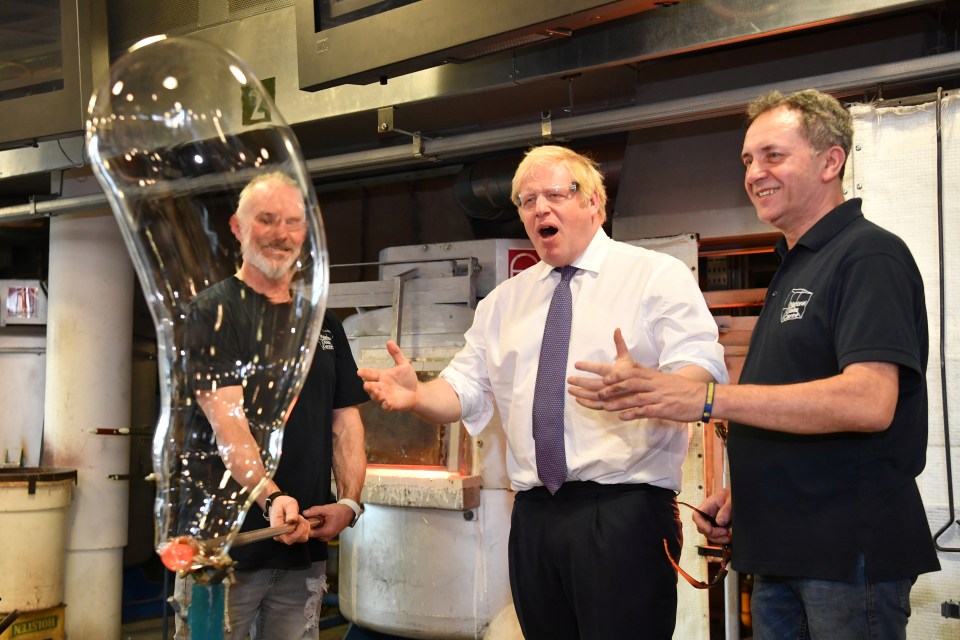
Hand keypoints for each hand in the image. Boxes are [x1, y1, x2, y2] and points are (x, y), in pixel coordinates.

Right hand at [269, 495, 310, 544]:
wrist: (279, 505)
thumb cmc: (283, 504)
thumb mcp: (288, 504)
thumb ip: (291, 512)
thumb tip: (291, 520)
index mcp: (277, 529)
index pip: (288, 539)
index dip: (297, 532)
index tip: (299, 520)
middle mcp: (281, 536)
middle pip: (297, 539)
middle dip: (303, 527)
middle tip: (299, 517)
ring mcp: (286, 537)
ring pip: (302, 538)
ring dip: (304, 527)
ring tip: (299, 518)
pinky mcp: (292, 536)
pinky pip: (303, 536)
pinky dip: (305, 528)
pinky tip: (300, 521)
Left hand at [302, 503, 354, 540]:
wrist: (348, 513)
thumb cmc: (340, 511)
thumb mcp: (326, 509)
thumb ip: (315, 511)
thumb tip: (304, 513)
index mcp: (327, 531)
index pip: (310, 533)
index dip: (306, 527)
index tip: (304, 520)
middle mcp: (326, 537)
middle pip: (311, 534)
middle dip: (310, 526)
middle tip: (312, 518)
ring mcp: (327, 537)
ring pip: (314, 534)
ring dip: (314, 527)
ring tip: (318, 519)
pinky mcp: (327, 536)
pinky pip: (318, 533)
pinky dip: (317, 528)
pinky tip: (320, 522)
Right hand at [357, 341, 419, 411]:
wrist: (416, 392)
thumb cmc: (407, 378)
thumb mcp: (403, 364)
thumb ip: (396, 354)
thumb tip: (389, 341)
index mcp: (382, 376)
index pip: (371, 373)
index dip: (365, 372)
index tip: (359, 372)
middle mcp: (381, 386)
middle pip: (370, 386)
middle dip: (368, 386)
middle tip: (366, 385)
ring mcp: (385, 396)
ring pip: (375, 396)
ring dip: (375, 395)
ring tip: (376, 392)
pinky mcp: (391, 404)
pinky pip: (386, 406)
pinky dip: (386, 405)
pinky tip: (387, 403)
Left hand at [568, 328, 706, 421]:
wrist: (701, 397)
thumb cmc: (677, 389)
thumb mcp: (659, 379)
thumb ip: (643, 376)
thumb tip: (626, 373)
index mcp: (650, 376)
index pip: (628, 372)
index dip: (613, 374)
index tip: (599, 376)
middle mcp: (652, 384)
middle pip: (628, 383)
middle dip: (610, 387)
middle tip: (598, 391)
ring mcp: (657, 397)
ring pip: (634, 398)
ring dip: (618, 402)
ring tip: (604, 406)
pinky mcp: (663, 409)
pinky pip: (645, 411)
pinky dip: (633, 413)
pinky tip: (622, 417)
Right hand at [693, 489, 731, 544]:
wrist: (739, 497)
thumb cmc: (733, 495)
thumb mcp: (731, 499)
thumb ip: (726, 509)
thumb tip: (720, 522)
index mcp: (708, 505)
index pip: (697, 515)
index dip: (701, 524)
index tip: (710, 530)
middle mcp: (708, 515)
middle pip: (702, 528)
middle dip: (712, 534)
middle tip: (725, 532)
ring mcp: (713, 522)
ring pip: (708, 535)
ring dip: (718, 539)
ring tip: (728, 537)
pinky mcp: (719, 528)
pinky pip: (716, 537)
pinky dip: (721, 539)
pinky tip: (729, 538)